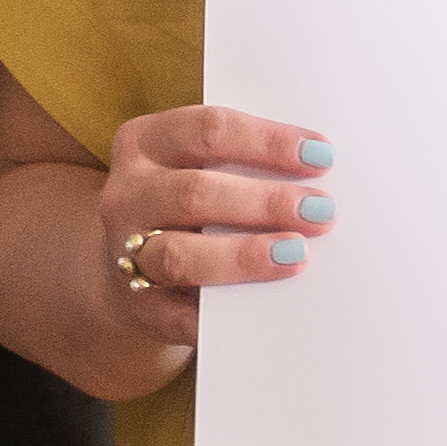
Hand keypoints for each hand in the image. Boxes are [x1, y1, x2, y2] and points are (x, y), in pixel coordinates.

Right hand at [91, 102, 337, 341]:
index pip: (209, 131)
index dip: (268, 142)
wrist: (132, 261)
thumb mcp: (200, 164)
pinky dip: (225, 314)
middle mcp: (127, 195)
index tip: (322, 157)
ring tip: (296, 254)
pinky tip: (264, 309)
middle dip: (264, 202)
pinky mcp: (140, 307)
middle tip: (321, 211)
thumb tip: (321, 172)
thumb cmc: (187, 202)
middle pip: (195, 192)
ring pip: (180, 255)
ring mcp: (125, 254)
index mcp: (145, 142)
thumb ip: (248, 163)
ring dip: (244, 256)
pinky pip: (181, 315)